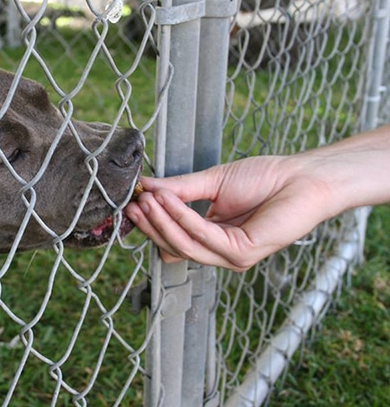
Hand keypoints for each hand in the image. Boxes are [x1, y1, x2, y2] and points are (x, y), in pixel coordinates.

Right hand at [125, 155, 339, 269]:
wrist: (303, 177)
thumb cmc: (266, 178)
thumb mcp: (212, 181)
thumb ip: (180, 189)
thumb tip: (146, 186)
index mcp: (213, 237)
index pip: (173, 238)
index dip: (151, 224)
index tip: (131, 202)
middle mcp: (220, 251)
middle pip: (174, 246)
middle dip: (151, 224)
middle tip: (132, 203)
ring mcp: (231, 257)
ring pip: (185, 245)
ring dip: (162, 221)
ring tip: (145, 199)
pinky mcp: (242, 253)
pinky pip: (203, 237)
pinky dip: (183, 218)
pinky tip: (168, 200)